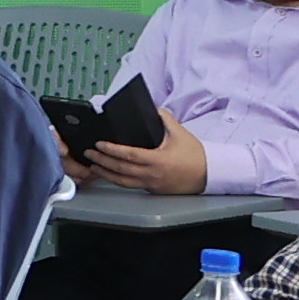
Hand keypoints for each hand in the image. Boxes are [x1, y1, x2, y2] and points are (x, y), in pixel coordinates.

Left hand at [70, 115, 213, 196]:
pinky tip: (109, 174)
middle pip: (120, 169)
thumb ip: (165, 119)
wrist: (209, 175)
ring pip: (122, 181)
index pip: (128, 155)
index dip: (112, 150)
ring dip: (105, 173)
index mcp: (157, 160)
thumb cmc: (195, 155)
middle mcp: (152, 175)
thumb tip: (153, 109)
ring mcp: (151, 184)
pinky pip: (130, 186)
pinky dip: (117, 180)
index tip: (99, 144)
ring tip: (93, 166)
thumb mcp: (180, 133)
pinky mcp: (152, 190)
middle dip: (101, 161)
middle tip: (89, 153)